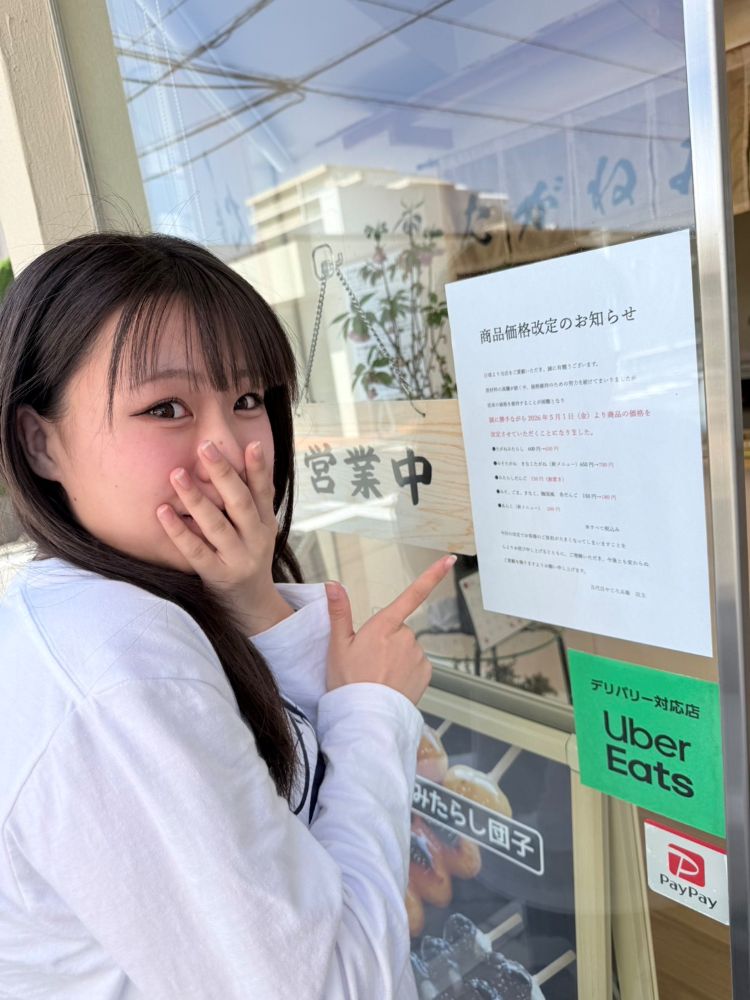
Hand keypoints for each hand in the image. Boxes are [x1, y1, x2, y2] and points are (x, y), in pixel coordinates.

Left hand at [155, 440, 292, 634]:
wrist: (252, 606)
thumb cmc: (248, 558)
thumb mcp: (260, 528)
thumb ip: (255, 497)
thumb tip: (253, 452)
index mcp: (265, 523)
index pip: (264, 491)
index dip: (258, 468)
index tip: (249, 444)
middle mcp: (255, 539)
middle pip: (240, 503)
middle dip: (223, 474)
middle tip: (205, 447)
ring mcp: (237, 559)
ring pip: (216, 526)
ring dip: (196, 499)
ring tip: (177, 474)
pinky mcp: (217, 576)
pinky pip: (195, 552)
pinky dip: (178, 531)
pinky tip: (162, 512)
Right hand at [324, 555, 456, 704]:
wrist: (365, 719)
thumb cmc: (348, 683)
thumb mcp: (338, 646)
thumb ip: (339, 612)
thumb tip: (334, 584)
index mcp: (384, 626)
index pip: (412, 594)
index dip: (432, 575)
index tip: (450, 559)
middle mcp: (406, 637)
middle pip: (399, 630)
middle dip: (387, 641)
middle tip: (368, 662)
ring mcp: (418, 655)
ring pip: (408, 649)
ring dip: (396, 658)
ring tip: (378, 677)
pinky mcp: (426, 672)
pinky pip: (417, 665)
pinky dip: (407, 671)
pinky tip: (392, 683)